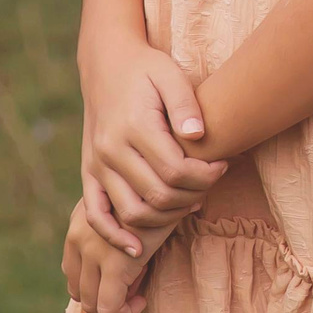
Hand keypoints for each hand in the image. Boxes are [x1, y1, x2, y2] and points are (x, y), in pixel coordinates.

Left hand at [62, 197, 175, 312]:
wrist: (170, 180)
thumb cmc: (157, 188)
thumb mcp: (128, 201)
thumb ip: (118, 225)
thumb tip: (129, 251)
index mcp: (79, 223)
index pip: (72, 270)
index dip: (96, 281)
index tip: (124, 274)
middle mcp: (78, 237)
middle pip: (77, 289)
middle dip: (103, 295)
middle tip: (132, 285)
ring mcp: (94, 252)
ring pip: (90, 303)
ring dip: (114, 304)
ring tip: (138, 292)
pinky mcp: (116, 266)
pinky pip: (110, 308)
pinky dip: (125, 312)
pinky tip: (142, 300)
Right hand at [78, 32, 226, 257]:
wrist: (107, 65)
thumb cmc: (148, 69)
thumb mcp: (170, 75)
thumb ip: (186, 104)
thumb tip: (198, 135)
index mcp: (134, 126)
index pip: (175, 170)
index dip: (205, 176)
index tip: (223, 165)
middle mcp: (110, 150)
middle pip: (157, 195)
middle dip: (193, 196)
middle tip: (212, 182)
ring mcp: (96, 166)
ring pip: (132, 212)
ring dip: (166, 217)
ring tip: (191, 201)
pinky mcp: (89, 174)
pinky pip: (96, 215)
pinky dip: (115, 235)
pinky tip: (138, 248)